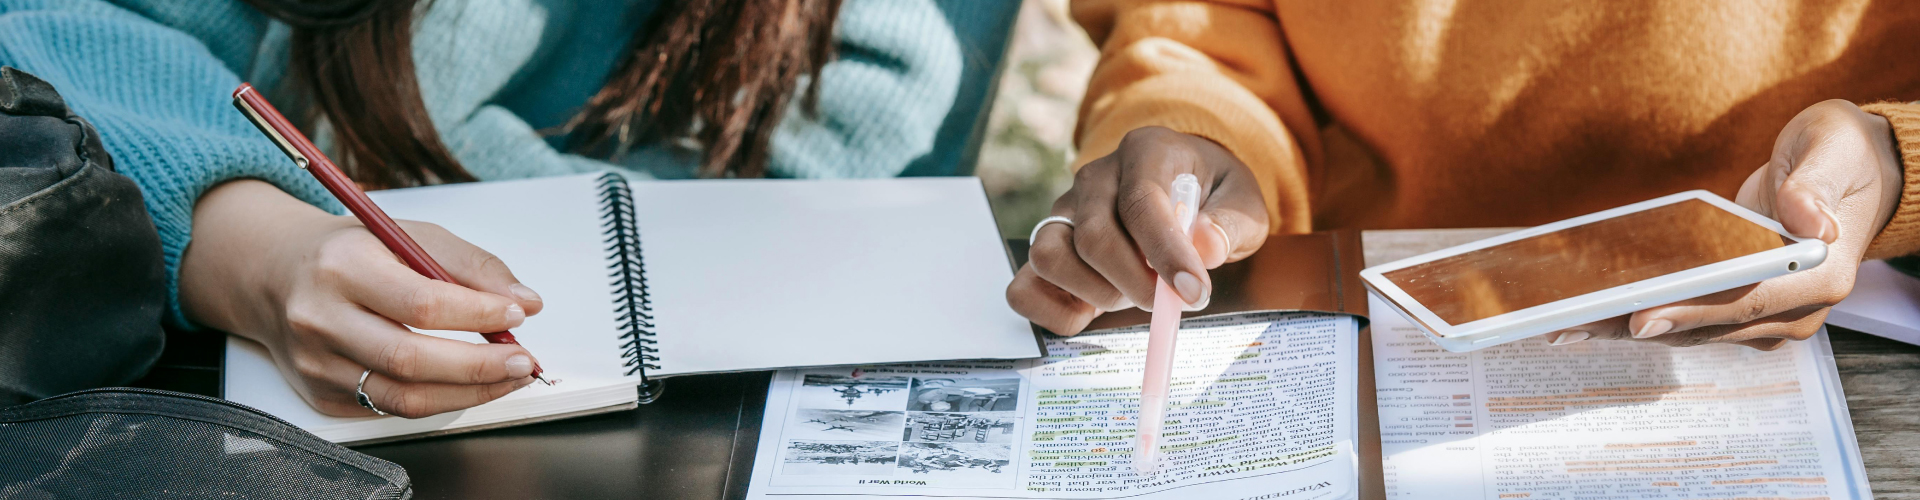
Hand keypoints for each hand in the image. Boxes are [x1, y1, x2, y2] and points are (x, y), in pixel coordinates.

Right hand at [181, 180, 546, 416]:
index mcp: (342, 266)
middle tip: (523, 360)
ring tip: (506, 377)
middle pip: (411, 359)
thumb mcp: (407, 235)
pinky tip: (465, 384)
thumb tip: (524, 299)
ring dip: (468, 393)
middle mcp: (320, 318)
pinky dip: (438, 400)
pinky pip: (389, 409)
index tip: (518, 313)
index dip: (478, 314)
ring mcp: (316, 363)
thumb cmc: (348, 252)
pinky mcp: (321, 394)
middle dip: (480, 366)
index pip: (421, 302)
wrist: (274, 275)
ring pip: (404, 397)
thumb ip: (470, 265)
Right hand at [1006, 127, 1269, 334]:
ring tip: (1131, 293)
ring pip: (1048, 257)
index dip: (1166, 254)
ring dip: (1095, 293)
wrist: (1185, 188)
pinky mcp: (1048, 247)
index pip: (1142, 203)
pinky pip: (1023, 287)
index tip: (1194, 294)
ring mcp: (1063, 212)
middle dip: (1134, 283)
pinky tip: (1093, 309)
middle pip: (1092, 236)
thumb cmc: (1213, 196)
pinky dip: (1053, 312)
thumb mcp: (1243, 203)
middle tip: (1168, 302)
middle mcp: (1094, 177)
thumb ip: (1229, 224)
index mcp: (1144, 151)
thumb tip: (1205, 249)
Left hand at [1546, 100, 1902, 348]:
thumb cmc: (1841, 156)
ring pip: (1686, 329)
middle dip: (1635, 324)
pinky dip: (1638, 311)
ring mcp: (1766, 315)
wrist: (1850, 173)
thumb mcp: (1833, 147)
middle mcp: (1796, 308)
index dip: (1691, 311)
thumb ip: (1814, 184)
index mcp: (1821, 275)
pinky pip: (1684, 317)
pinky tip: (1588, 306)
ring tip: (1563, 318)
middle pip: (1705, 325)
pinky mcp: (1738, 309)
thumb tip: (1808, 220)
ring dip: (1624, 325)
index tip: (1639, 316)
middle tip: (1571, 321)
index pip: (1747, 302)